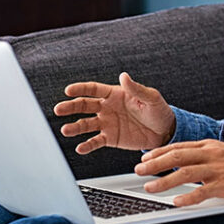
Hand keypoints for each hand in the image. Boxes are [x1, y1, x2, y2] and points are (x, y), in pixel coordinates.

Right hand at [53, 72, 174, 152]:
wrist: (165, 132)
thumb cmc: (158, 111)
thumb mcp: (151, 98)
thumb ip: (136, 89)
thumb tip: (123, 76)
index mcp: (116, 94)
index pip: (94, 89)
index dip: (81, 89)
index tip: (68, 90)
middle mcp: (107, 108)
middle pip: (85, 105)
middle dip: (71, 107)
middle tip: (59, 110)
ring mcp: (107, 123)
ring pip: (86, 124)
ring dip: (75, 127)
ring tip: (66, 130)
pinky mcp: (110, 138)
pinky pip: (96, 141)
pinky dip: (87, 145)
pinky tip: (80, 147)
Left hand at [134, 139, 223, 206]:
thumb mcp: (223, 152)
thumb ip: (203, 155)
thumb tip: (182, 163)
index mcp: (210, 145)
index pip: (179, 146)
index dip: (159, 152)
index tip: (144, 157)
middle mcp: (212, 154)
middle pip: (177, 156)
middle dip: (155, 163)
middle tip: (139, 170)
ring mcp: (218, 169)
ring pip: (185, 173)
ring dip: (165, 181)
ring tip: (150, 187)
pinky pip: (203, 192)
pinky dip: (188, 197)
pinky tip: (176, 202)